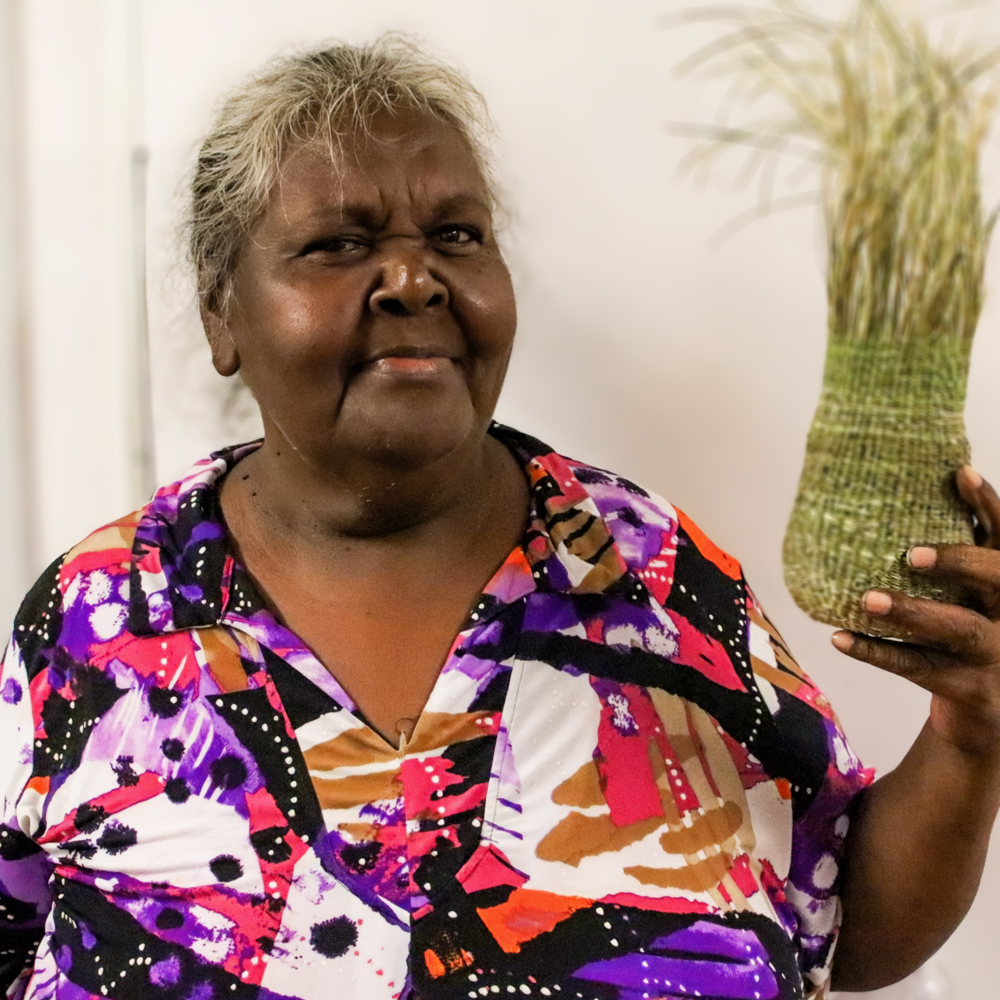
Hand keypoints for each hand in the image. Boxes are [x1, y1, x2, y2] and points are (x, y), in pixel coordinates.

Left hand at [831, 466, 999, 761]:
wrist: (988, 715)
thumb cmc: (967, 636)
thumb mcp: (972, 597)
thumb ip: (953, 560)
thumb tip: (884, 503)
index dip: (988, 504)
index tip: (960, 473)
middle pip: (999, 579)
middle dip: (959, 561)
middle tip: (911, 553)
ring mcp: (996, 655)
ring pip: (958, 629)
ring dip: (911, 612)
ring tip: (866, 598)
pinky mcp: (969, 688)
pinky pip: (917, 667)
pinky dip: (875, 652)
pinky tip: (839, 638)